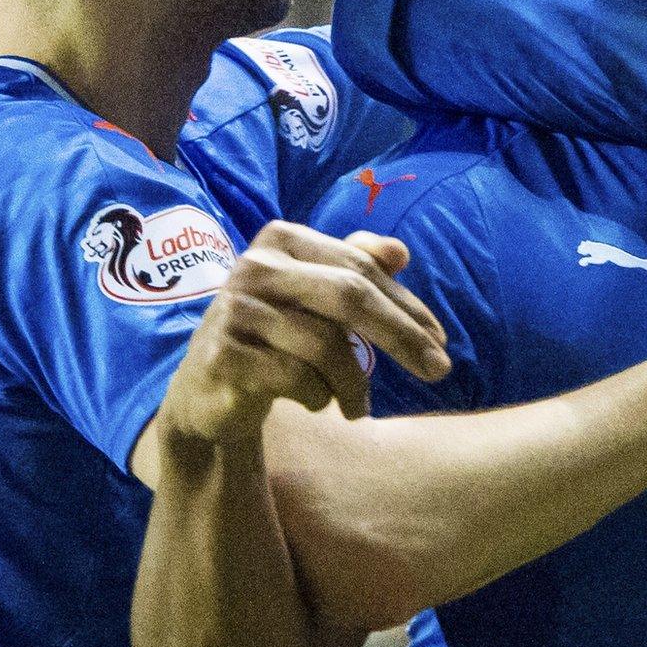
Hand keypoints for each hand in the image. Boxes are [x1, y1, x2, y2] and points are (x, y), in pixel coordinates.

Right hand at [159, 222, 450, 443]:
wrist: (206, 390)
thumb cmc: (275, 336)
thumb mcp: (316, 298)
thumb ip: (356, 267)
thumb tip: (400, 252)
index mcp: (280, 239)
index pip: (360, 268)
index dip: (406, 305)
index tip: (440, 340)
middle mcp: (254, 266)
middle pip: (349, 296)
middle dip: (402, 336)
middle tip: (439, 371)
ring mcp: (234, 310)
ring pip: (325, 345)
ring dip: (355, 384)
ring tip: (359, 407)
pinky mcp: (221, 356)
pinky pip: (295, 378)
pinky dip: (318, 396)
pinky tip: (315, 402)